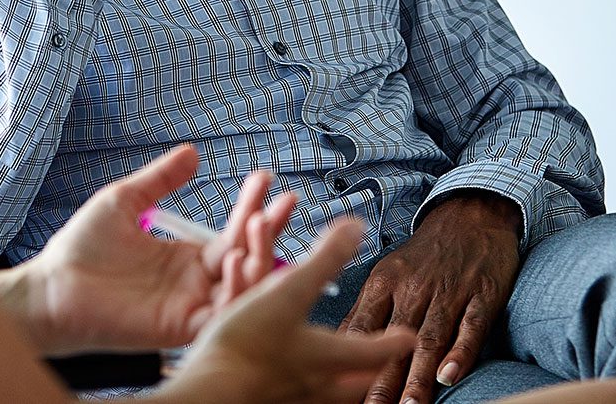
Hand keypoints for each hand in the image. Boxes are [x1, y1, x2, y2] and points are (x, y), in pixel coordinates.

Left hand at [14, 144, 296, 354]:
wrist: (52, 287)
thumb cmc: (81, 249)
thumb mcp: (125, 201)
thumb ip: (160, 180)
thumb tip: (192, 152)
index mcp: (187, 257)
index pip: (233, 232)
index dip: (252, 206)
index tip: (265, 177)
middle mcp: (195, 283)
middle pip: (249, 258)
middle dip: (270, 230)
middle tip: (286, 201)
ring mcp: (190, 306)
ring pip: (244, 288)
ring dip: (260, 257)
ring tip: (260, 223)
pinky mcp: (179, 327)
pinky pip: (221, 314)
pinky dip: (237, 290)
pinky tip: (238, 259)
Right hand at [160, 219, 413, 403]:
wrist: (207, 394)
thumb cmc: (248, 345)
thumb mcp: (289, 291)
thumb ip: (324, 260)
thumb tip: (356, 228)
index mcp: (326, 357)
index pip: (371, 351)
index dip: (392, 342)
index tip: (408, 339)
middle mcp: (312, 386)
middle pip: (351, 386)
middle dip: (365, 375)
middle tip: (375, 370)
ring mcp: (287, 401)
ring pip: (320, 398)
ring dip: (331, 386)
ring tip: (331, 379)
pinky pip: (285, 398)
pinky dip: (290, 389)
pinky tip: (282, 386)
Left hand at [337, 193, 521, 403]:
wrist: (471, 215)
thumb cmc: (425, 254)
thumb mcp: (388, 273)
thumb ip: (367, 311)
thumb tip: (339, 347)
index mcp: (385, 283)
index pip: (364, 329)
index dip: (352, 361)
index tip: (342, 390)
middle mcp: (414, 288)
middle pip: (395, 341)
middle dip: (384, 381)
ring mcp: (449, 291)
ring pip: (430, 339)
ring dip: (418, 377)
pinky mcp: (482, 295)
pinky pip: (470, 327)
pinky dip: (460, 352)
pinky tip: (449, 375)